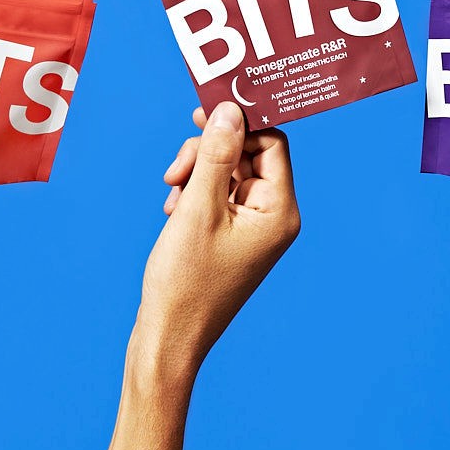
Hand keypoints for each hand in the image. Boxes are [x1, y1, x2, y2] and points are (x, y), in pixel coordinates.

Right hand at [145, 102, 300, 380]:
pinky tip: (173, 212)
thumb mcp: (198, 209)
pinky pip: (218, 197)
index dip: (239, 125)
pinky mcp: (233, 237)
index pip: (272, 144)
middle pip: (247, 155)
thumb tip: (231, 110)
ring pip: (228, 174)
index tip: (201, 114)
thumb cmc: (185, 281)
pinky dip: (194, 195)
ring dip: (197, 175)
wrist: (168, 338)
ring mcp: (254, 229)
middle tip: (175, 169)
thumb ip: (215, 155)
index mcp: (280, 211)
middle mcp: (274, 218)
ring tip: (171, 197)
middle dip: (209, 154)